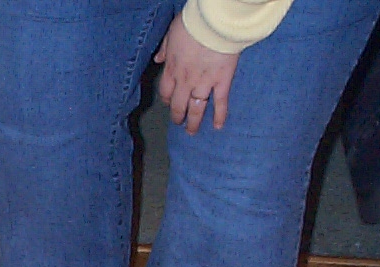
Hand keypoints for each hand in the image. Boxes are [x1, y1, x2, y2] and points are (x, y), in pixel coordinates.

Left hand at [155, 15, 238, 133]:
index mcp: (172, 69)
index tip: (169, 104)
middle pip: (178, 105)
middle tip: (179, 122)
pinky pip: (220, 103)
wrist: (213, 23)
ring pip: (196, 109)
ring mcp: (204, 83)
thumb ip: (165, 48)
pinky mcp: (222, 81)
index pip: (165, 92)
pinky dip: (219, 116)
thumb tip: (158, 59)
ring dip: (193, 122)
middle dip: (177, 116)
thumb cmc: (192, 24)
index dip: (167, 100)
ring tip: (192, 132)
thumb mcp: (171, 33)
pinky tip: (217, 127)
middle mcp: (185, 81)